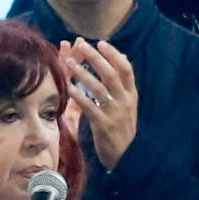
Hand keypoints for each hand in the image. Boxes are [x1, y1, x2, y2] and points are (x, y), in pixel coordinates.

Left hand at [60, 38, 138, 169]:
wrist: (126, 156)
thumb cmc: (122, 128)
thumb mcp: (127, 105)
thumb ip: (121, 84)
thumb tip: (119, 58)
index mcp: (131, 95)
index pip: (126, 69)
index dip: (114, 54)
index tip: (101, 43)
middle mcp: (125, 102)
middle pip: (111, 74)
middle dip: (96, 57)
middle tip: (81, 45)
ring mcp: (115, 113)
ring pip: (99, 88)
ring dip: (83, 73)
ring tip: (69, 62)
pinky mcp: (103, 125)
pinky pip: (89, 106)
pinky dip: (78, 95)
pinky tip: (68, 87)